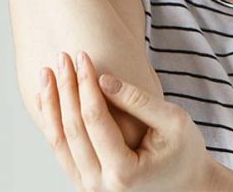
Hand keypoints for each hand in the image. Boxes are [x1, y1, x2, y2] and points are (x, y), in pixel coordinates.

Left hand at [36, 51, 214, 191]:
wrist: (186, 186)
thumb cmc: (185, 151)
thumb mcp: (172, 121)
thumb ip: (138, 100)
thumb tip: (103, 78)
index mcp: (123, 172)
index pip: (94, 119)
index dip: (86, 83)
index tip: (83, 54)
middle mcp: (100, 185)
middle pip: (72, 130)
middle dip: (65, 88)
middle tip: (61, 56)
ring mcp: (90, 188)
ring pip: (59, 142)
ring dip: (51, 105)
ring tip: (45, 73)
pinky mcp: (86, 182)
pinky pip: (62, 150)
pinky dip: (51, 122)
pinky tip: (47, 98)